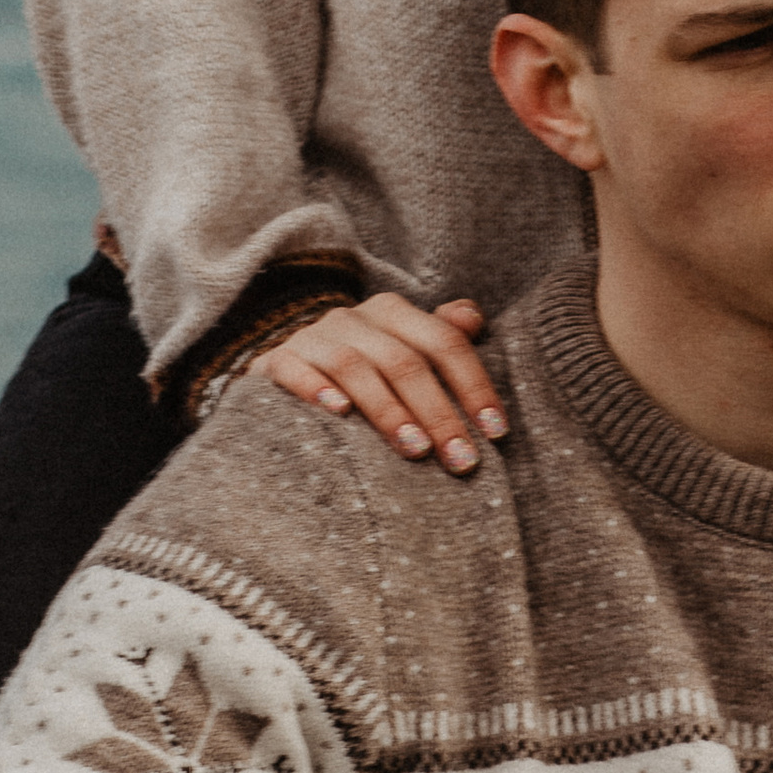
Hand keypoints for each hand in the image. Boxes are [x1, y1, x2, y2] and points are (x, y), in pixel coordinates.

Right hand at [256, 294, 506, 472]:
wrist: (283, 363)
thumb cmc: (362, 365)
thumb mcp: (402, 345)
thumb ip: (440, 334)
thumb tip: (473, 319)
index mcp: (393, 312)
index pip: (444, 342)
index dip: (474, 385)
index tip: (495, 432)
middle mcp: (354, 319)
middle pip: (405, 361)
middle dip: (438, 413)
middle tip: (462, 460)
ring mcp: (313, 338)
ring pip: (356, 367)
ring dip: (389, 411)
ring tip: (415, 450)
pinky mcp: (276, 361)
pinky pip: (295, 370)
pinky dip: (317, 389)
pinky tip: (338, 415)